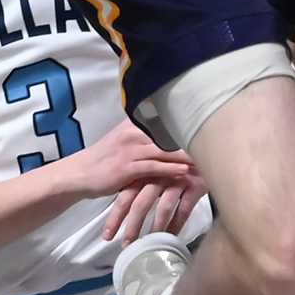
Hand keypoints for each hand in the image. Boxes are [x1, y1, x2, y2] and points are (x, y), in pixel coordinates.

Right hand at [65, 120, 201, 238]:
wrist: (80, 174)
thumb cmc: (105, 160)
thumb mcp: (124, 142)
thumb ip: (144, 137)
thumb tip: (169, 133)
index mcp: (132, 125)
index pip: (164, 120)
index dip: (186, 123)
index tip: (209, 123)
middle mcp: (132, 133)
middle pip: (168, 133)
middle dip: (191, 138)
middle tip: (215, 140)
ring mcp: (129, 150)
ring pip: (164, 150)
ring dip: (186, 154)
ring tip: (207, 156)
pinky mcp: (126, 168)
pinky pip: (153, 167)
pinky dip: (170, 168)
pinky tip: (185, 171)